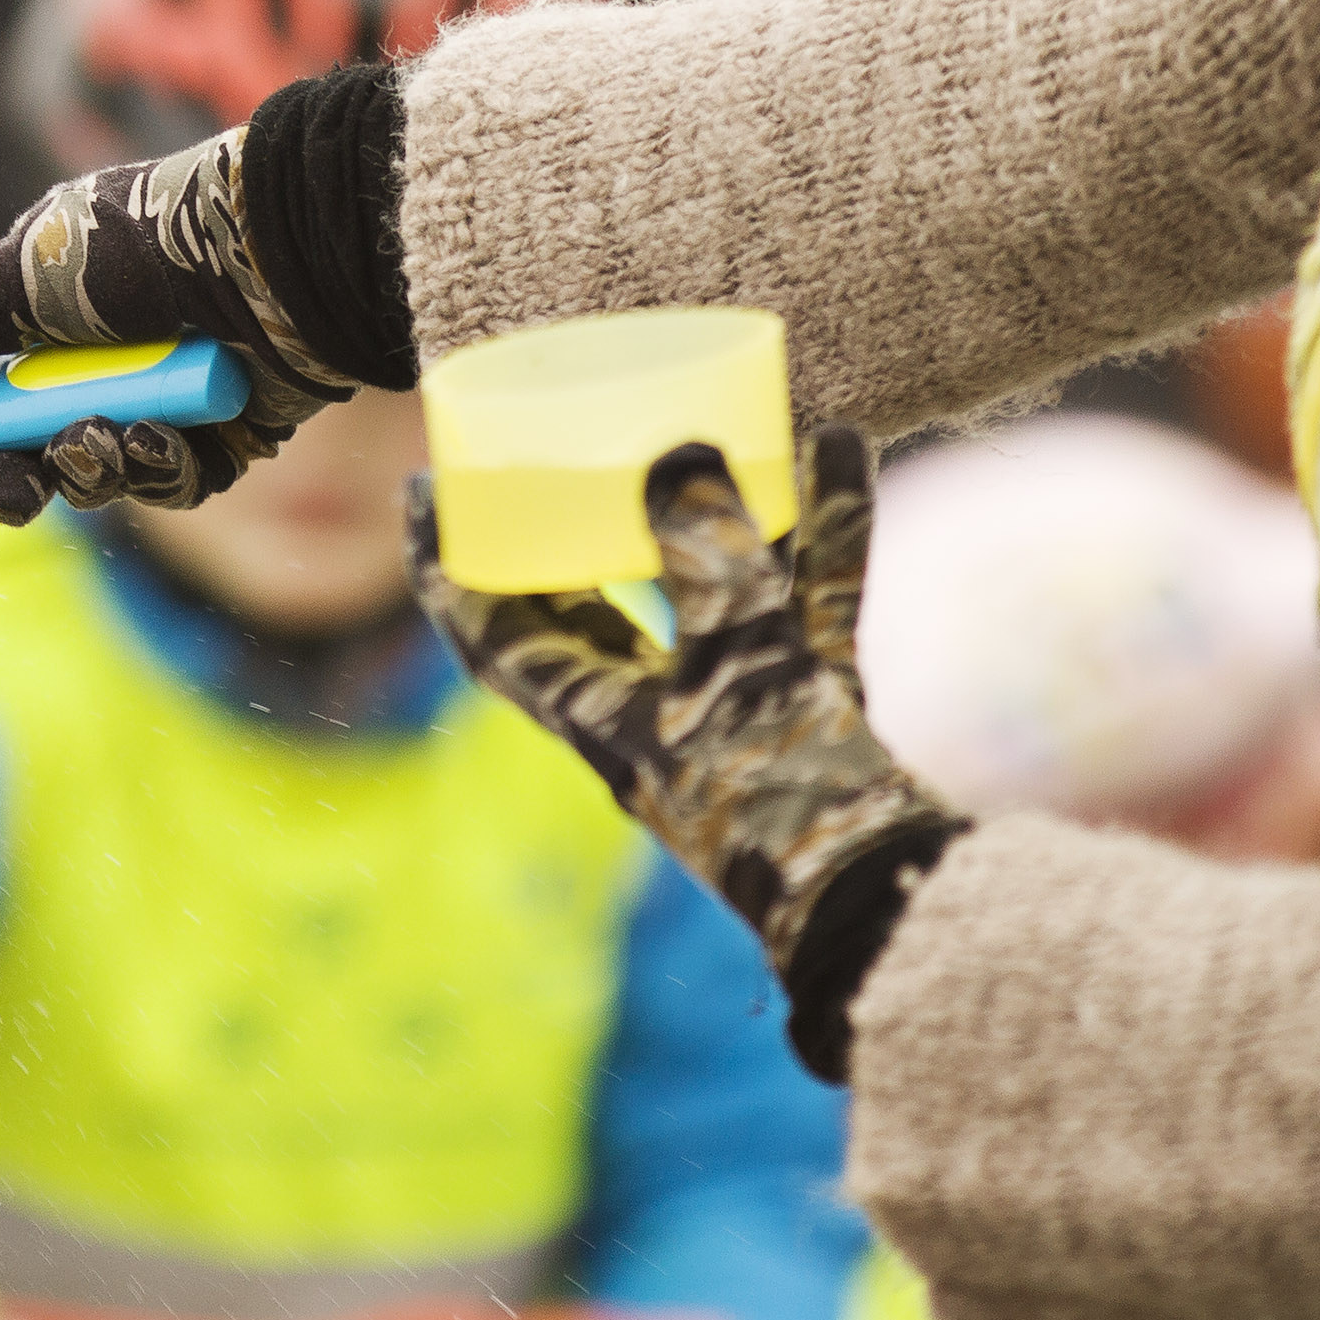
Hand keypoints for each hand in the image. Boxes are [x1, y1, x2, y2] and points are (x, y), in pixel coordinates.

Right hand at [0, 126, 358, 534]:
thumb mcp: (15, 271)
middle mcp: (94, 358)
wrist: (275, 255)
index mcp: (38, 313)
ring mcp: (157, 398)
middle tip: (6, 490)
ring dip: (87, 466)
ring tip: (101, 434)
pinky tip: (166, 433)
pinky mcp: (221, 435)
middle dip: (6, 481)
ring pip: (95, 476)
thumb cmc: (144, 243)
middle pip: (25, 455)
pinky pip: (169, 481)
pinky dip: (158, 466)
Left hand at [407, 427, 957, 1077]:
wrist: (895, 906)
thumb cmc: (791, 802)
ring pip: (713, 591)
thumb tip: (680, 454)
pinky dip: (822, 532)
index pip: (493, 638)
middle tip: (554, 440)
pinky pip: (807, 601)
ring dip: (721, 508)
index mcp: (599, 723)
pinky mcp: (816, 708)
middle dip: (574, 524)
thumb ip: (711, 565)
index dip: (452, 568)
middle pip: (590, 606)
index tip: (424, 491)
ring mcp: (738, 714)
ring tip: (725, 413)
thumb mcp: (740, 671)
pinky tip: (837, 449)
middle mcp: (656, 717)